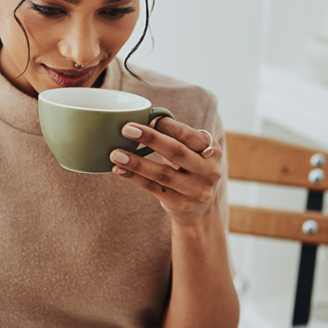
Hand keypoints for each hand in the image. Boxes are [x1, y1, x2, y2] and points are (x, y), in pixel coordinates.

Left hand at [109, 117, 223, 225]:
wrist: (200, 208)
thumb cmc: (190, 168)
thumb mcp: (191, 151)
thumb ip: (174, 136)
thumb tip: (144, 121)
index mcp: (212, 150)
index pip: (187, 134)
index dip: (165, 126)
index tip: (144, 118)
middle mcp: (208, 171)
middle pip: (176, 152)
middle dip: (150, 139)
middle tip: (126, 129)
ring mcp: (196, 190)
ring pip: (162, 174)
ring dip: (136, 162)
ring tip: (115, 154)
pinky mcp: (181, 204)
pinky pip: (153, 188)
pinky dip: (134, 177)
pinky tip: (119, 169)